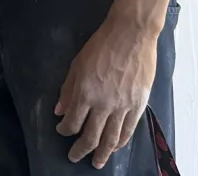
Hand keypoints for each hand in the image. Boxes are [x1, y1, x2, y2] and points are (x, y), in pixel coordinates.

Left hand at [54, 20, 157, 168]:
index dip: (65, 130)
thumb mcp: (76, 65)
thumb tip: (59, 111)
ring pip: (111, 139)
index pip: (72, 122)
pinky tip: (115, 147)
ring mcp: (123, 106)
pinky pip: (128, 130)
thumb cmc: (101, 46)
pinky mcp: (138, 105)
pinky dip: (120, 142)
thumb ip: (68, 90)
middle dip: (81, 150)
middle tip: (74, 157)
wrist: (131, 35)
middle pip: (91, 136)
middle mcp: (104, 104)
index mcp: (85, 93)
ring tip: (97, 163)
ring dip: (103, 153)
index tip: (61, 131)